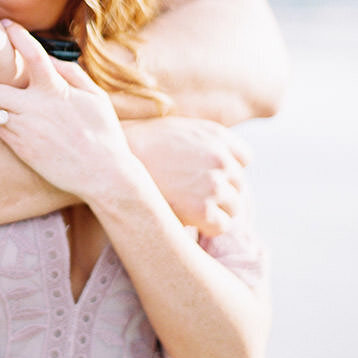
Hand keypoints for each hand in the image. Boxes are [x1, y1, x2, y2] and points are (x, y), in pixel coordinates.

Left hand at [0, 22, 139, 200]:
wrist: (103, 175)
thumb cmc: (103, 132)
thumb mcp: (95, 97)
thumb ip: (71, 73)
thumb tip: (49, 55)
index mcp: (57, 90)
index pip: (33, 54)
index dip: (17, 35)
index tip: (5, 24)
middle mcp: (37, 108)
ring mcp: (26, 129)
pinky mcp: (21, 149)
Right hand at [122, 116, 250, 235]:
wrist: (114, 162)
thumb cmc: (141, 146)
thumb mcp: (178, 130)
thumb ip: (204, 142)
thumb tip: (218, 163)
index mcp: (218, 135)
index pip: (243, 158)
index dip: (225, 169)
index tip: (205, 174)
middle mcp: (221, 159)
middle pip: (238, 184)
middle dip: (220, 190)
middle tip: (189, 193)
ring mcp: (214, 185)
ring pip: (234, 207)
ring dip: (215, 209)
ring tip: (186, 206)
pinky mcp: (203, 209)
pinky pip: (221, 226)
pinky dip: (208, 227)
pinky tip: (187, 218)